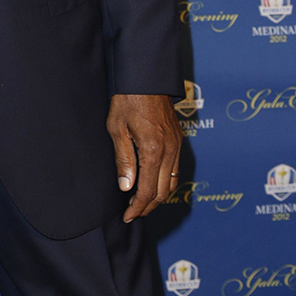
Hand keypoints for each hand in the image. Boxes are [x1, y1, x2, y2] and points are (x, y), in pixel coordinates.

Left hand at [106, 94, 181, 222]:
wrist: (146, 78)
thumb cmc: (127, 100)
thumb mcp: (117, 129)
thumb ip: (123, 160)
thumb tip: (127, 187)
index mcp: (153, 150)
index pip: (147, 190)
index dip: (138, 207)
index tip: (128, 216)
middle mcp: (170, 151)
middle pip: (162, 191)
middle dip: (148, 206)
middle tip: (133, 214)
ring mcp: (177, 145)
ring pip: (172, 182)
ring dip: (158, 197)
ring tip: (142, 204)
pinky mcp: (179, 140)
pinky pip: (176, 169)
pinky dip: (166, 183)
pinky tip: (153, 185)